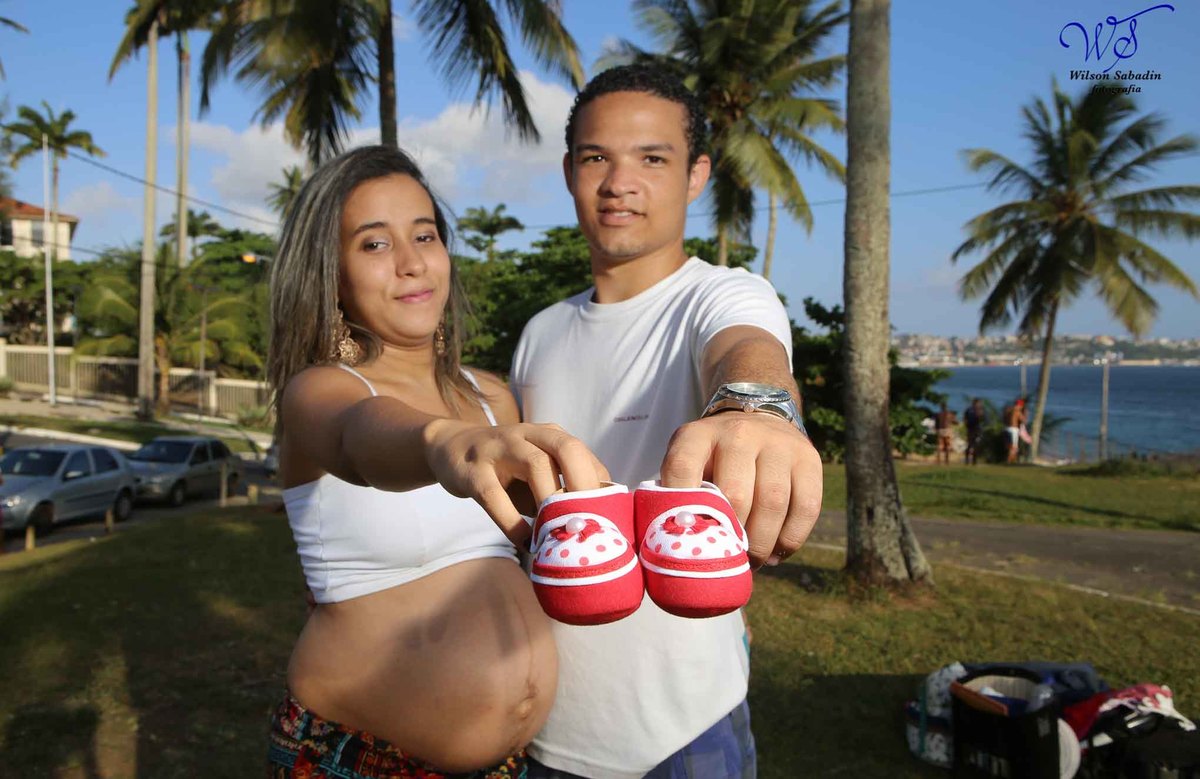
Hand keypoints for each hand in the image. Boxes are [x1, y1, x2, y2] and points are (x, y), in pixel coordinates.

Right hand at [424, 420, 609, 545]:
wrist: (451, 448)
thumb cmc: (505, 471)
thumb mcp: (536, 475)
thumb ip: (560, 491)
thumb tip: (593, 527)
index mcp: (549, 436)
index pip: (584, 456)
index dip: (598, 486)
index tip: (606, 517)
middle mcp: (529, 435)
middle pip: (567, 449)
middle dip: (583, 484)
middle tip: (589, 520)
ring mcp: (500, 449)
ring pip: (535, 465)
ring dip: (551, 501)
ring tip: (558, 533)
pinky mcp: (474, 470)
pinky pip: (495, 495)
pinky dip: (512, 521)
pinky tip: (524, 541)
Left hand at [659, 412, 821, 567]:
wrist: (760, 421)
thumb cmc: (716, 459)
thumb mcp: (692, 463)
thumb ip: (681, 496)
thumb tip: (677, 546)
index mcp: (698, 435)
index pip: (682, 469)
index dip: (682, 507)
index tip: (687, 537)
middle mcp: (738, 434)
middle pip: (735, 495)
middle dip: (733, 537)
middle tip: (729, 559)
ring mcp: (777, 443)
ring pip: (773, 503)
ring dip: (762, 544)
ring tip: (753, 560)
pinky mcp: (808, 458)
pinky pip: (806, 507)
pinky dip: (790, 539)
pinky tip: (777, 552)